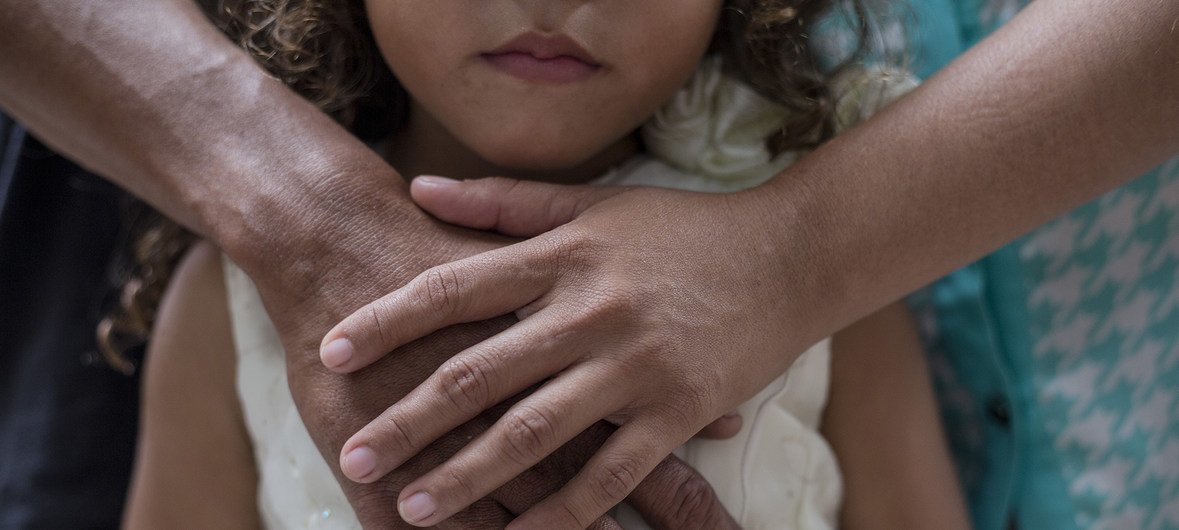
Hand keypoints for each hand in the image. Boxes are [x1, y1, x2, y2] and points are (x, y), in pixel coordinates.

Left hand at [229, 170, 738, 527]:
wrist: (789, 255)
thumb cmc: (683, 229)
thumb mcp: (593, 205)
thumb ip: (503, 203)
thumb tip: (419, 187)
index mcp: (565, 255)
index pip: (457, 287)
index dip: (390, 320)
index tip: (333, 351)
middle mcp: (591, 309)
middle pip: (480, 371)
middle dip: (409, 418)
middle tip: (353, 453)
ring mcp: (636, 364)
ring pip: (536, 430)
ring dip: (469, 474)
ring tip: (413, 509)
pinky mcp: (678, 409)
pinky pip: (613, 472)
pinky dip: (565, 510)